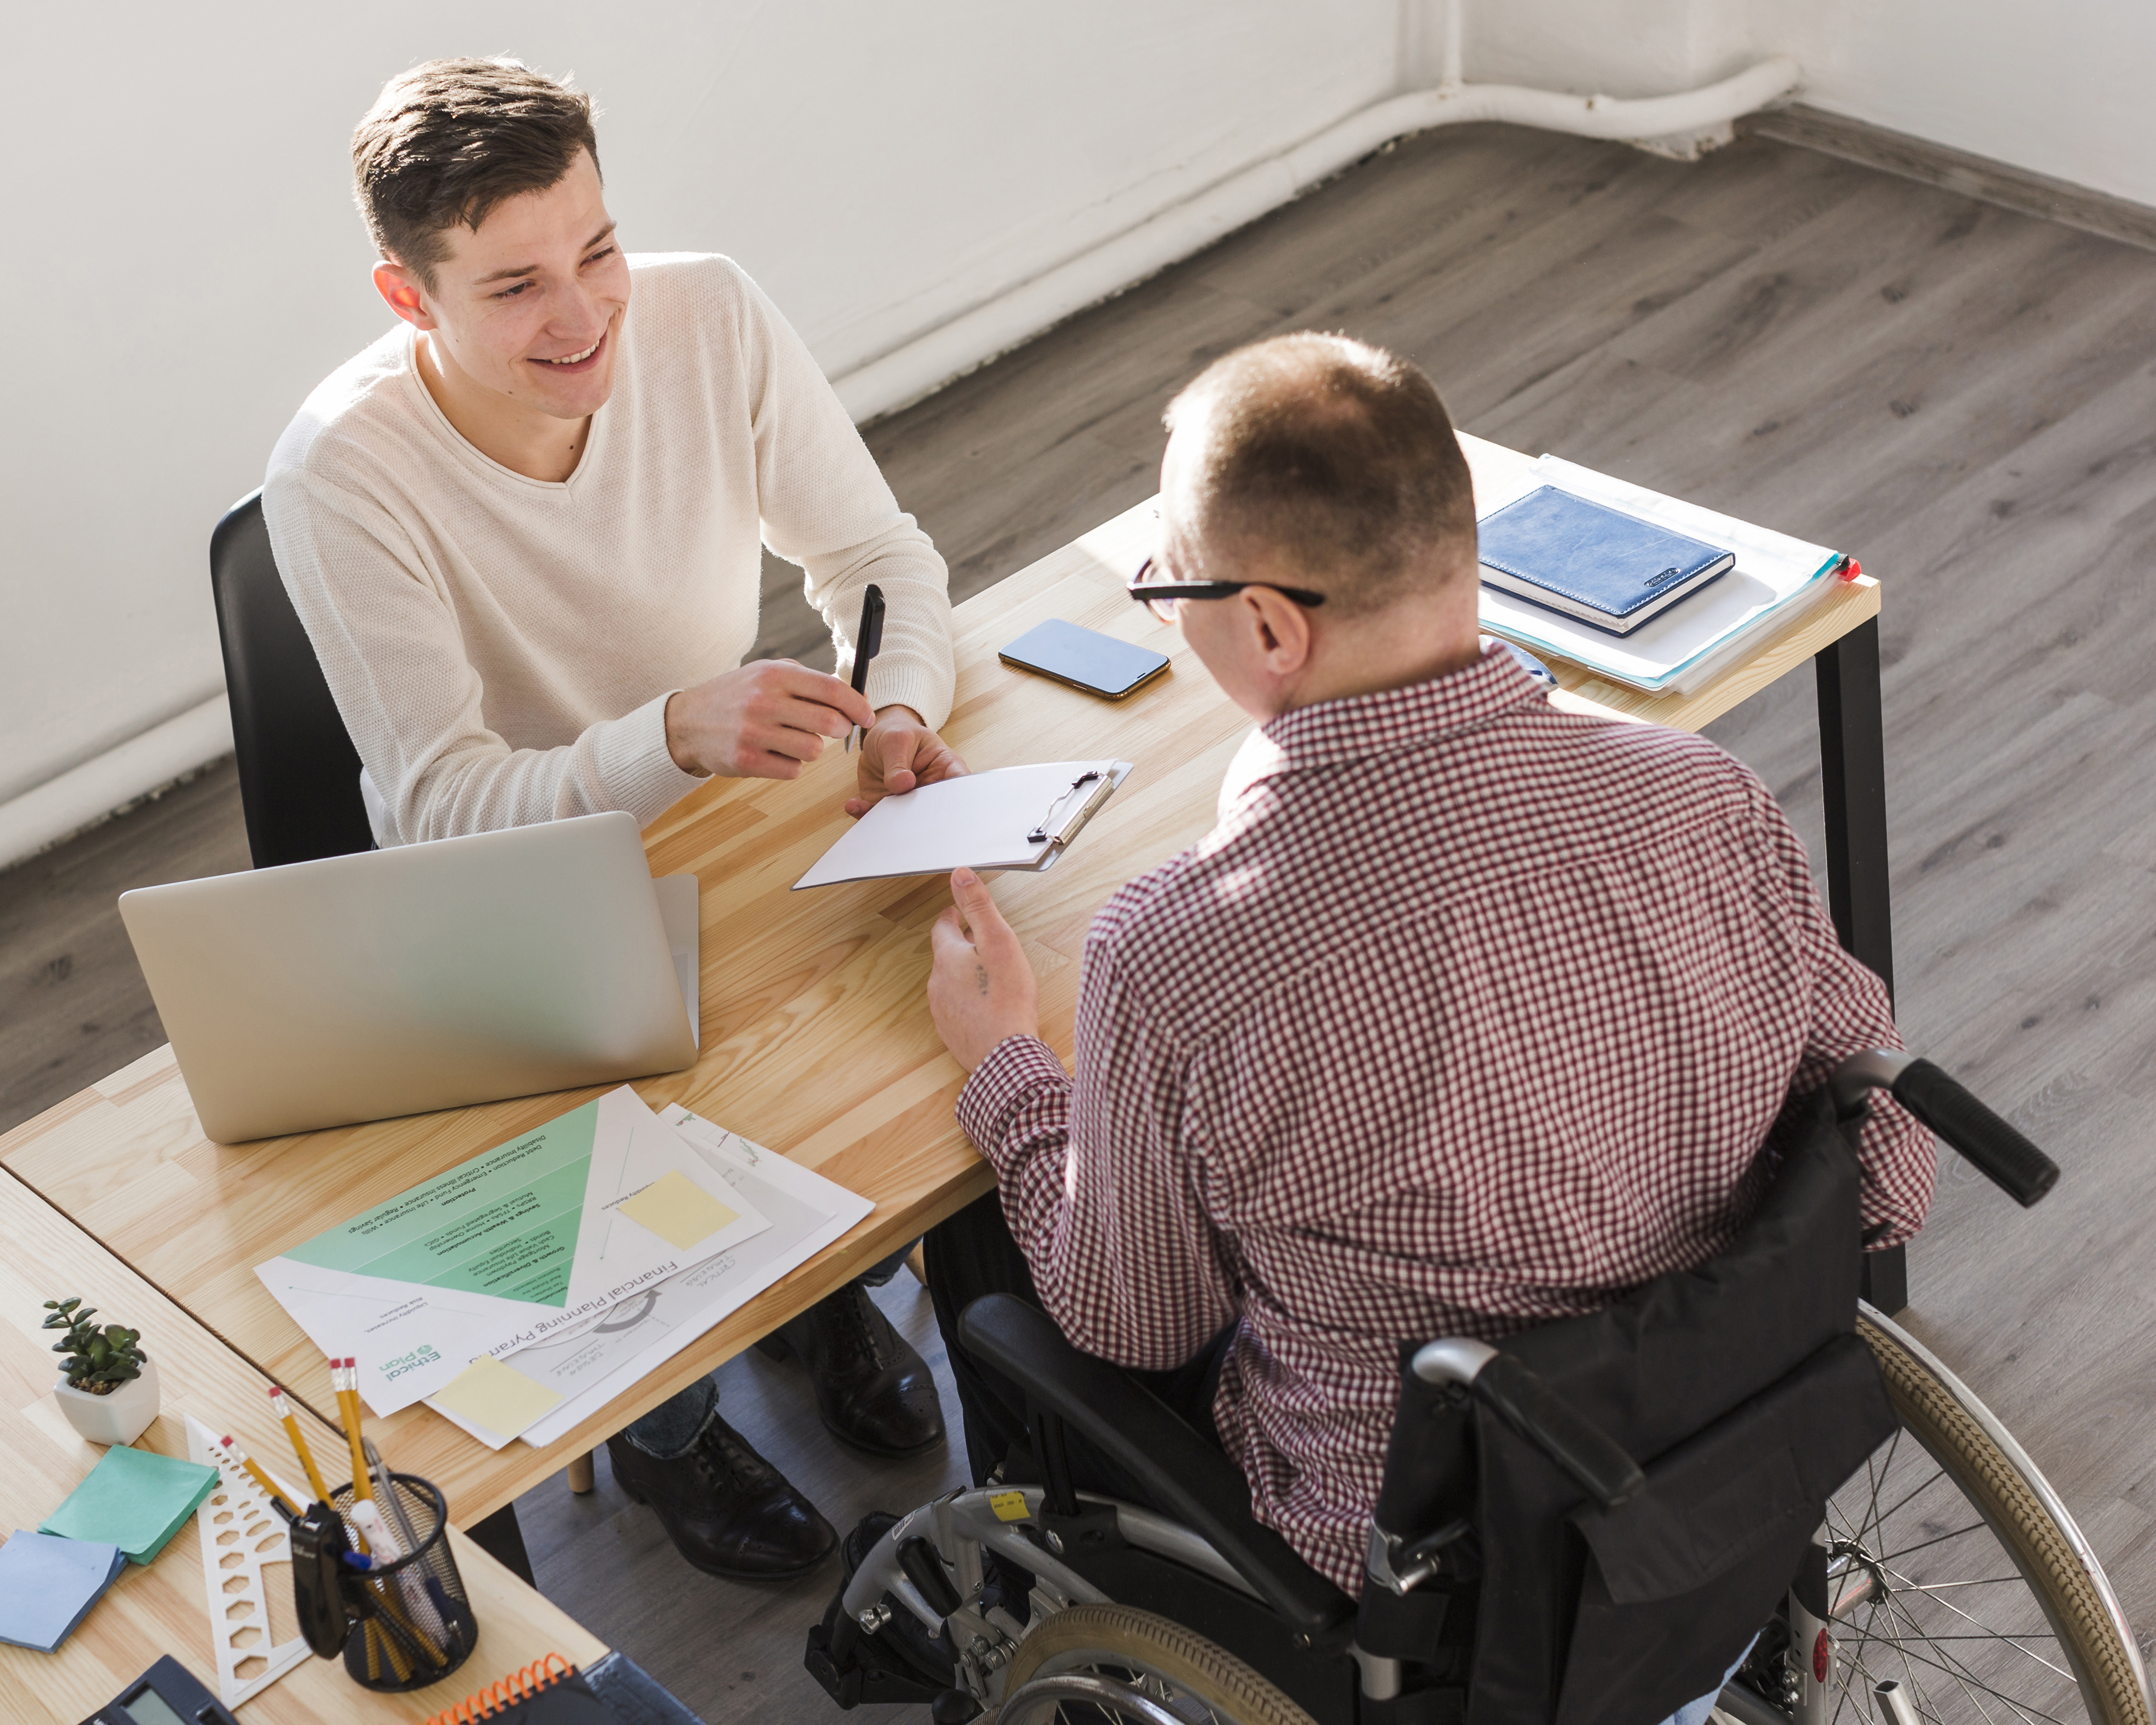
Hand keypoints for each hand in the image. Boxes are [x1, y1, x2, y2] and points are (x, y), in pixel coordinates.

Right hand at [664, 660, 873, 779]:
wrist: (688, 721)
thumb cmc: (739, 695)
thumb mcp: (769, 673)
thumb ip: (811, 681)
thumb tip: (857, 697)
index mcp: (774, 675)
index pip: (831, 689)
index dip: (858, 705)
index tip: (868, 717)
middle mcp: (764, 701)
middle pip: (829, 722)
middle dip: (841, 729)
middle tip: (837, 730)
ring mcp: (754, 732)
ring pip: (813, 750)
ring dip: (812, 748)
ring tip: (793, 739)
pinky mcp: (746, 761)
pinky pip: (793, 771)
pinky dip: (791, 765)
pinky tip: (774, 754)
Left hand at [847, 705, 967, 816]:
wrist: (879, 740)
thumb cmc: (898, 734)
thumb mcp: (897, 739)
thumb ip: (898, 763)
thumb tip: (903, 784)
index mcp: (945, 768)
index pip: (959, 785)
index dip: (958, 801)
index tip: (944, 810)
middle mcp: (930, 790)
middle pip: (934, 811)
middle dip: (919, 820)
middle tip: (901, 818)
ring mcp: (909, 802)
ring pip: (905, 820)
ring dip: (887, 820)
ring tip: (867, 808)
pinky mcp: (888, 808)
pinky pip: (878, 817)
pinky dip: (865, 814)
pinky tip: (854, 805)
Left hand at [928, 868, 1039, 1070]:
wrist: (1005, 1054)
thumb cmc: (1006, 998)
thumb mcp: (998, 941)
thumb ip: (978, 907)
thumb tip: (959, 875)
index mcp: (948, 957)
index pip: (943, 927)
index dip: (952, 917)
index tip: (957, 913)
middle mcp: (938, 982)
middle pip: (946, 955)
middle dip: (960, 946)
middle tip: (977, 940)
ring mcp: (943, 1010)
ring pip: (950, 983)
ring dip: (964, 975)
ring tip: (986, 974)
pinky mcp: (951, 1032)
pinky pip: (957, 1009)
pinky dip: (968, 1001)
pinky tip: (986, 1005)